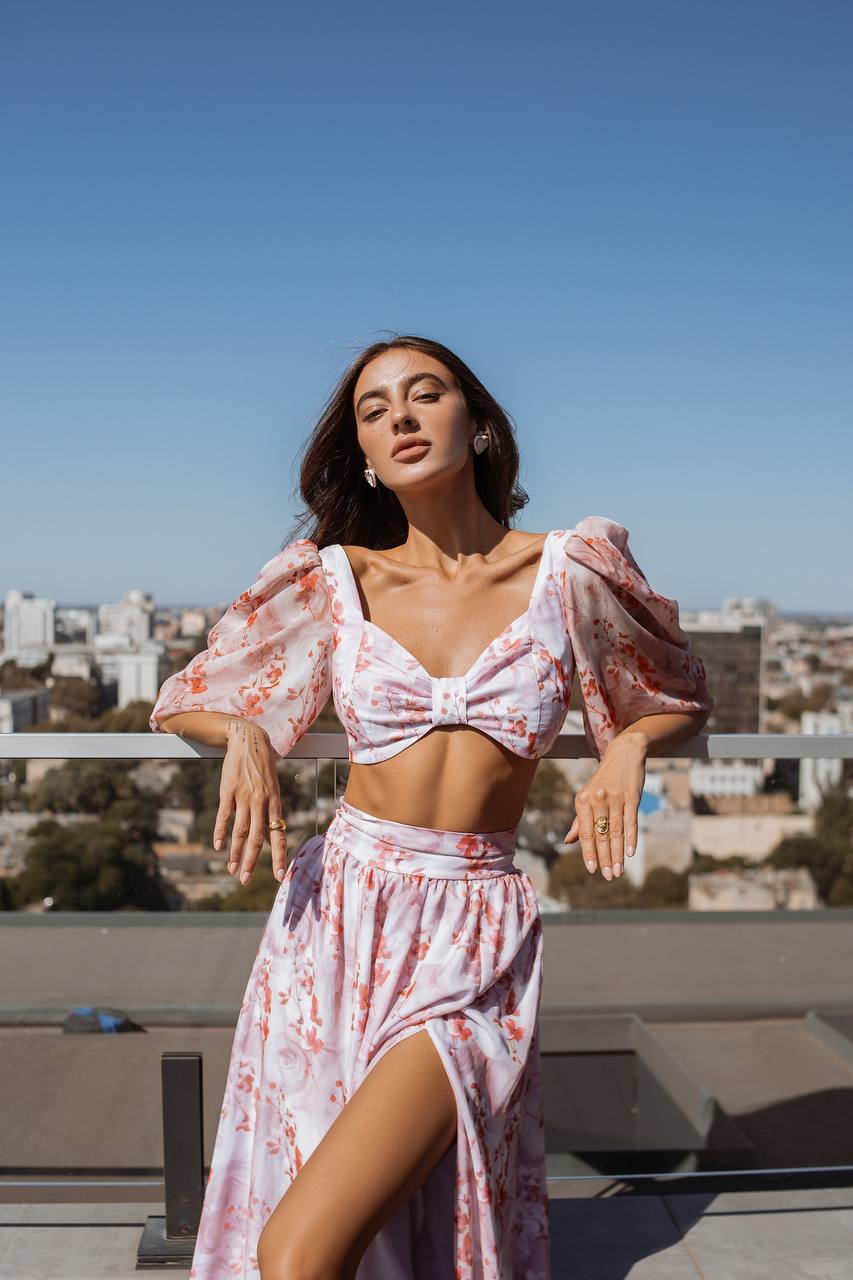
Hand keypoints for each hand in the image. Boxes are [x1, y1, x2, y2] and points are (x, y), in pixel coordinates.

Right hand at [213, 718, 288, 884]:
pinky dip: (220, 832)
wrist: (249, 741)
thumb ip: (271, 814)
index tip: (281, 876)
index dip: (280, 856)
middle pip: (258, 838)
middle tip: (246, 881)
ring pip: (240, 830)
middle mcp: (261, 802)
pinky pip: (224, 815)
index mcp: (275, 803)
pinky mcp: (228, 791)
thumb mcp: (273, 790)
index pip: (279, 835)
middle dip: (253, 862)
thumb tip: (272, 839)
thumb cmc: (263, 770)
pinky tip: (217, 846)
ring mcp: (244, 796)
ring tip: (232, 870)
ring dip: (236, 853)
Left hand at [563, 733, 646, 880]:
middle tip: (607, 876)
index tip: (592, 870)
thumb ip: (579, 820)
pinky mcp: (631, 796)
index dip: (588, 852)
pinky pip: (631, 821)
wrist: (624, 754)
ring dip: (617, 854)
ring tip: (618, 871)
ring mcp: (615, 798)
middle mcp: (597, 799)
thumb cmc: (604, 779)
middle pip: (601, 835)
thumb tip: (569, 841)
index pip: (584, 832)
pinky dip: (631, 838)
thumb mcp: (587, 796)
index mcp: (582, 800)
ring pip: (615, 831)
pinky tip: (631, 853)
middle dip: (604, 858)